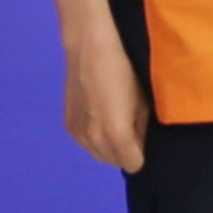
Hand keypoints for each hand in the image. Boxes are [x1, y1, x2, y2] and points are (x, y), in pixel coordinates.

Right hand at [62, 27, 147, 173]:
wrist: (89, 48)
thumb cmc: (124, 70)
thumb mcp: (142, 101)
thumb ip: (141, 129)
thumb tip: (140, 142)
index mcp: (116, 134)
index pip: (133, 164)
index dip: (141, 155)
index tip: (143, 141)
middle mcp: (94, 139)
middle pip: (114, 162)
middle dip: (125, 152)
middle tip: (131, 132)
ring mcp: (78, 133)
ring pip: (98, 155)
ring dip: (109, 147)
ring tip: (115, 125)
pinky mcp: (68, 125)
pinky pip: (86, 144)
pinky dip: (94, 138)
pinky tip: (99, 119)